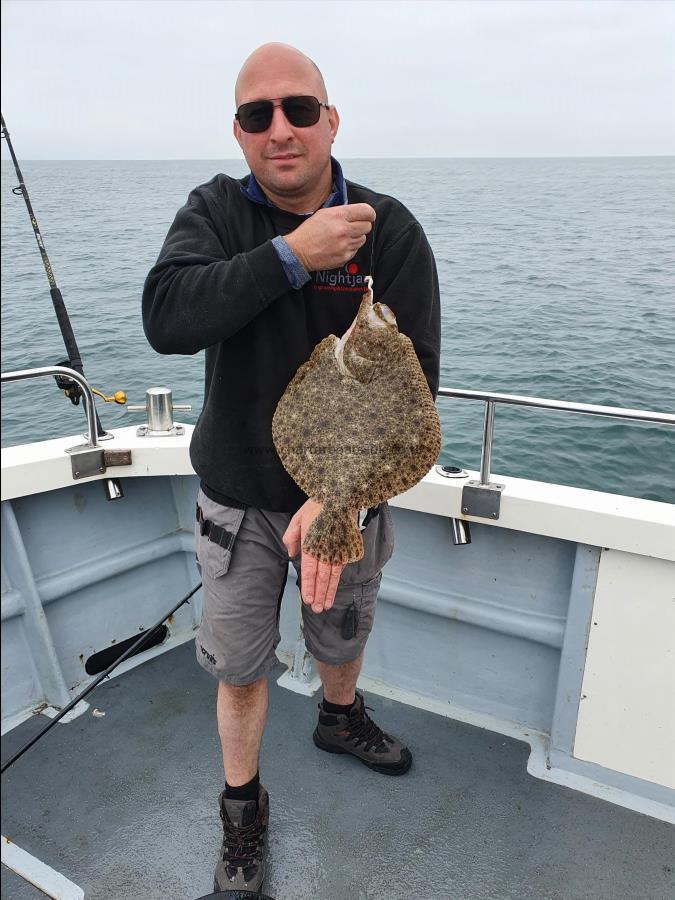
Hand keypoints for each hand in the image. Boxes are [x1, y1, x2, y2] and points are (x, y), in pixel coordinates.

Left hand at [282, 498, 344, 613]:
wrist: (341, 497)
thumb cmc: (318, 506)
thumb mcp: (298, 518)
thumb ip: (291, 537)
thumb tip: (291, 553)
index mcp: (312, 544)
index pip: (309, 571)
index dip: (309, 587)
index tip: (308, 600)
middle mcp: (326, 550)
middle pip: (322, 577)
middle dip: (320, 595)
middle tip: (318, 609)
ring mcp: (338, 550)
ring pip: (334, 575)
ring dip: (330, 592)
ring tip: (327, 605)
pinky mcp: (347, 548)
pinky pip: (342, 567)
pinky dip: (338, 579)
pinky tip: (334, 588)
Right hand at [284, 203, 375, 271]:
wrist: (298, 252)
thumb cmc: (309, 232)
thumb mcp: (324, 213)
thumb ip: (342, 212)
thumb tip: (358, 213)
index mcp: (339, 215)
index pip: (367, 212)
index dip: (369, 214)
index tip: (368, 216)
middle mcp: (344, 230)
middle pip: (367, 226)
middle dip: (362, 226)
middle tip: (352, 227)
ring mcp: (345, 245)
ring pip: (363, 239)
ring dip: (356, 237)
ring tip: (342, 237)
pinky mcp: (344, 257)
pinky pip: (355, 250)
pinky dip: (350, 248)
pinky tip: (339, 246)